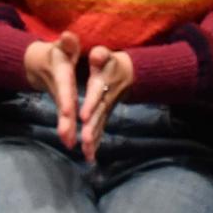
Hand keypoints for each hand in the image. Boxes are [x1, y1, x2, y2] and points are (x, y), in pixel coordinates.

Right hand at [24, 31, 82, 151]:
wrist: (39, 64)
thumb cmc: (57, 53)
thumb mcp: (62, 45)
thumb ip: (67, 42)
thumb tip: (68, 36)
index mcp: (62, 74)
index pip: (64, 87)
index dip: (66, 98)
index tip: (68, 112)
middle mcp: (60, 89)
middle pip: (62, 106)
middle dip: (65, 122)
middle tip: (67, 138)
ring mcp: (60, 98)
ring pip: (63, 116)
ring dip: (66, 131)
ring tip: (70, 145)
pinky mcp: (62, 106)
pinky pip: (66, 120)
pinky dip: (68, 132)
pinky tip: (72, 145)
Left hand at [78, 45, 136, 162]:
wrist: (128, 73)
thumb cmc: (111, 62)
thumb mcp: (105, 55)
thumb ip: (100, 55)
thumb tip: (96, 54)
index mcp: (102, 82)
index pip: (97, 93)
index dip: (92, 103)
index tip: (84, 116)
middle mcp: (105, 98)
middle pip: (99, 114)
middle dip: (92, 127)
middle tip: (85, 140)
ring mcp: (106, 109)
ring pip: (100, 125)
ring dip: (94, 139)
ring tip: (87, 153)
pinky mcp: (105, 116)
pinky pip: (100, 131)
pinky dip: (95, 144)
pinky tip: (89, 157)